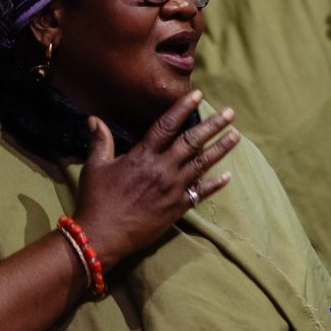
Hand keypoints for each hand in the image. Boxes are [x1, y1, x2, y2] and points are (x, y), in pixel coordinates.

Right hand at [74, 90, 237, 268]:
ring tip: (236, 136)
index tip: (198, 95)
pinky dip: (215, 184)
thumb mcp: (95, 167)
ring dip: (221, 149)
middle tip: (230, 113)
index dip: (183, 108)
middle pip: (192, 141)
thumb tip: (94, 119)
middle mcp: (162, 169)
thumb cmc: (96, 200)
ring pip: (202, 163)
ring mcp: (173, 188)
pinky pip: (201, 193)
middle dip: (213, 125)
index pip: (167, 126)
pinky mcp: (178, 207)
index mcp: (143, 156)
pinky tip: (228, 176)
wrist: (103, 235)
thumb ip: (100, 141)